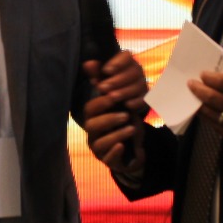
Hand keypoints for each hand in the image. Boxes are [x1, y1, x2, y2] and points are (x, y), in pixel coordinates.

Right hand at [83, 51, 147, 174]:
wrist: (133, 149)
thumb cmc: (123, 121)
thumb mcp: (117, 101)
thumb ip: (104, 82)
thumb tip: (89, 61)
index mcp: (93, 116)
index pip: (90, 107)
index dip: (101, 101)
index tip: (114, 95)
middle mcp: (93, 132)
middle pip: (92, 124)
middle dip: (108, 117)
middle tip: (124, 111)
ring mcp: (99, 148)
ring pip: (100, 142)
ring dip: (115, 133)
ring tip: (131, 126)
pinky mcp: (108, 161)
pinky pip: (108, 158)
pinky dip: (114, 152)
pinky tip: (122, 146)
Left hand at [86, 51, 147, 111]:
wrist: (119, 100)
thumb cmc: (107, 83)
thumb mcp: (99, 78)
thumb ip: (95, 71)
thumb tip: (88, 63)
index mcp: (126, 61)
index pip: (126, 56)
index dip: (118, 62)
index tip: (106, 71)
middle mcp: (137, 70)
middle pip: (133, 71)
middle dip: (117, 80)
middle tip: (103, 87)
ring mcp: (142, 83)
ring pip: (138, 85)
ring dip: (125, 91)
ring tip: (112, 97)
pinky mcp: (145, 97)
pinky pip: (144, 98)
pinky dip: (136, 101)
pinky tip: (127, 104)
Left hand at [189, 69, 222, 150]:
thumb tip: (212, 70)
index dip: (210, 78)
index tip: (202, 74)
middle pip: (215, 99)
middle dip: (199, 90)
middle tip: (191, 84)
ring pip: (212, 114)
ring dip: (200, 104)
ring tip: (194, 96)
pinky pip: (216, 126)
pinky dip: (208, 117)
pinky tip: (204, 110)